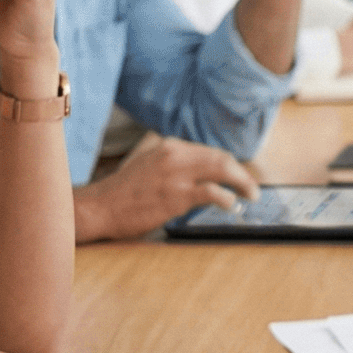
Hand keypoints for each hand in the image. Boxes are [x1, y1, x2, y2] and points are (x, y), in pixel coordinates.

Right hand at [77, 136, 258, 239]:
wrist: (100, 206)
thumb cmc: (123, 192)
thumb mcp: (148, 165)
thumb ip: (172, 164)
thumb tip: (198, 173)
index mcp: (169, 146)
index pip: (210, 152)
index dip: (229, 165)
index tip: (238, 177)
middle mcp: (175, 155)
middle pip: (221, 158)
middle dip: (241, 173)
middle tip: (252, 188)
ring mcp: (176, 174)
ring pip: (222, 170)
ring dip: (242, 183)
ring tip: (251, 195)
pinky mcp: (176, 195)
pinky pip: (211, 193)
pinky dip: (227, 198)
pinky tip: (231, 204)